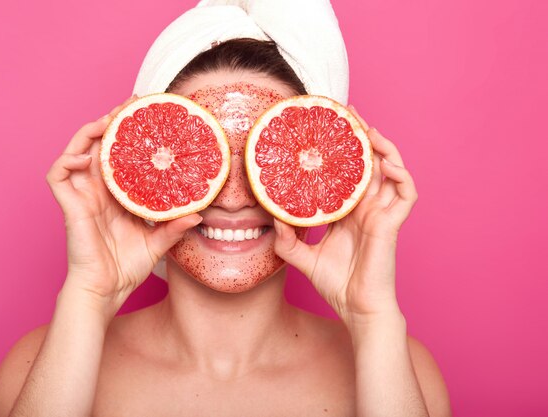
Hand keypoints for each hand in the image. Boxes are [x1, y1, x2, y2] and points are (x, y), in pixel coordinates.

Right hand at [46, 96, 201, 318]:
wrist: (106, 290)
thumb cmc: (126, 268)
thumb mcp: (157, 242)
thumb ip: (174, 227)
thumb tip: (200, 214)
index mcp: (116, 195)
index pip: (120, 155)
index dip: (129, 134)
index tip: (148, 115)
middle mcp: (97, 190)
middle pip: (99, 146)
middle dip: (112, 121)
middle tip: (131, 103)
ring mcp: (81, 196)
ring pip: (76, 151)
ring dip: (89, 131)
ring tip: (109, 118)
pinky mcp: (69, 206)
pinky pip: (58, 175)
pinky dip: (66, 160)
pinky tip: (84, 155)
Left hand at [273, 105, 417, 328]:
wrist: (357, 309)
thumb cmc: (337, 284)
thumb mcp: (303, 258)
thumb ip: (288, 240)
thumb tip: (270, 217)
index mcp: (348, 212)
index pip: (347, 172)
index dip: (341, 150)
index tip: (327, 128)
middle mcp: (366, 208)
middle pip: (369, 163)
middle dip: (362, 136)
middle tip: (348, 113)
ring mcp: (381, 214)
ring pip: (391, 170)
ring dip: (383, 147)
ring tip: (368, 128)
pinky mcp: (392, 224)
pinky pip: (406, 193)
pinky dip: (401, 174)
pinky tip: (387, 161)